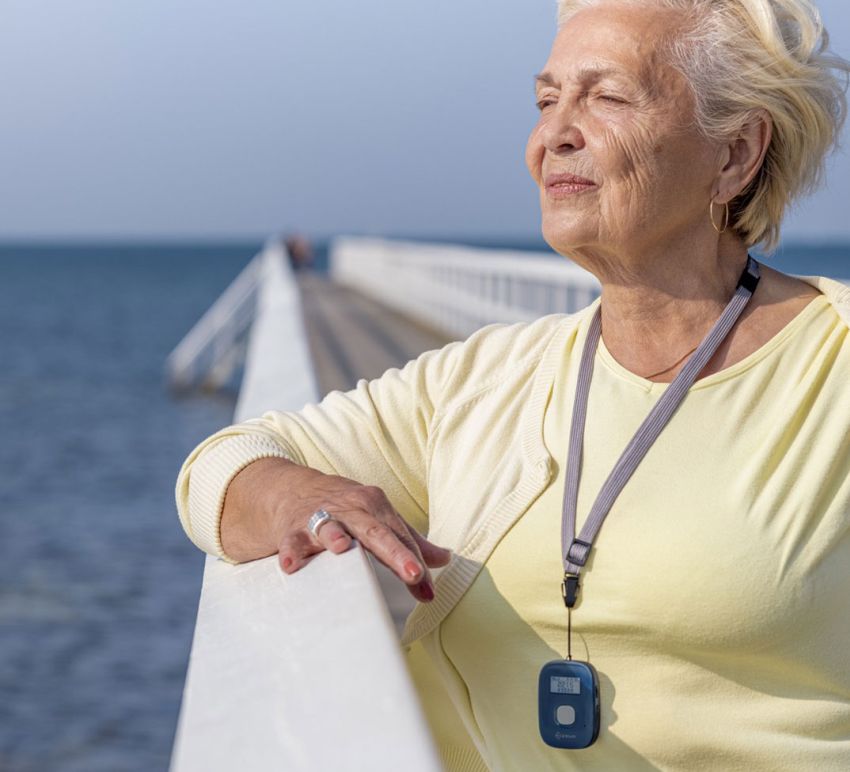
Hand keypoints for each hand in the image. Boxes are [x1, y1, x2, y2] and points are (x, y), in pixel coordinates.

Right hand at [221, 458, 451, 602]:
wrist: (294, 489)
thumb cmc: (345, 509)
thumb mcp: (378, 518)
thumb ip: (410, 540)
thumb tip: (445, 559)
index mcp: (375, 507)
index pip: (400, 537)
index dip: (416, 562)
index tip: (429, 591)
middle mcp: (351, 509)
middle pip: (375, 531)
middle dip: (395, 551)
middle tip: (414, 573)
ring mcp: (322, 517)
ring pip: (330, 527)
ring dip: (335, 536)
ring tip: (342, 548)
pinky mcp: (294, 529)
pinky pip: (292, 541)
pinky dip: (291, 552)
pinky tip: (290, 565)